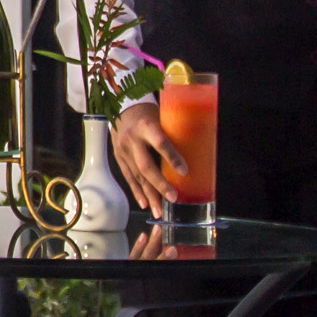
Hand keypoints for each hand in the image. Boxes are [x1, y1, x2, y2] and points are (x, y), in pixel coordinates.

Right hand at [112, 99, 179, 216]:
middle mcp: (133, 139)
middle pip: (146, 166)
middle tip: (173, 198)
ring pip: (137, 176)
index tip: (184, 171)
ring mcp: (123, 149)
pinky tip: (145, 203)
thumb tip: (197, 150)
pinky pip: (128, 177)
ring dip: (149, 194)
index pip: (160, 143)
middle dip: (160, 184)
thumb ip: (173, 133)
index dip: (173, 158)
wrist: (120, 106)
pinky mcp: (118, 157)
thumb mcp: (161, 116)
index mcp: (146, 126)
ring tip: (159, 210)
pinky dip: (137, 191)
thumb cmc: (148, 112)